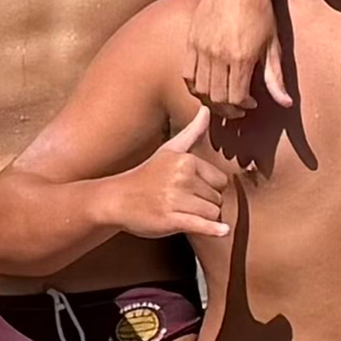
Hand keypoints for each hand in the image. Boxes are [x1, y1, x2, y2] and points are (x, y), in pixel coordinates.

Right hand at [114, 108, 229, 239]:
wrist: (118, 199)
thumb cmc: (147, 175)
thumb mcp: (169, 150)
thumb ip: (192, 131)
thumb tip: (207, 109)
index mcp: (186, 160)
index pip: (221, 181)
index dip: (208, 187)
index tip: (189, 188)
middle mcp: (182, 178)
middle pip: (218, 198)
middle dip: (204, 203)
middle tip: (182, 200)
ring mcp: (177, 200)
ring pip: (213, 214)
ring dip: (202, 218)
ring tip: (181, 211)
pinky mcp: (172, 219)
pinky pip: (202, 225)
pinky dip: (213, 229)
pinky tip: (222, 231)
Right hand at [185, 0, 291, 117]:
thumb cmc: (260, 11)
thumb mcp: (272, 45)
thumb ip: (275, 77)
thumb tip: (285, 103)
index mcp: (242, 58)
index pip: (236, 98)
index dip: (244, 106)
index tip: (251, 102)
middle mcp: (219, 55)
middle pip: (216, 97)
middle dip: (228, 109)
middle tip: (236, 108)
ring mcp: (202, 48)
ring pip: (200, 89)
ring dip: (210, 100)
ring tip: (221, 98)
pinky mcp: (191, 40)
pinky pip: (187, 73)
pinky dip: (194, 86)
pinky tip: (206, 84)